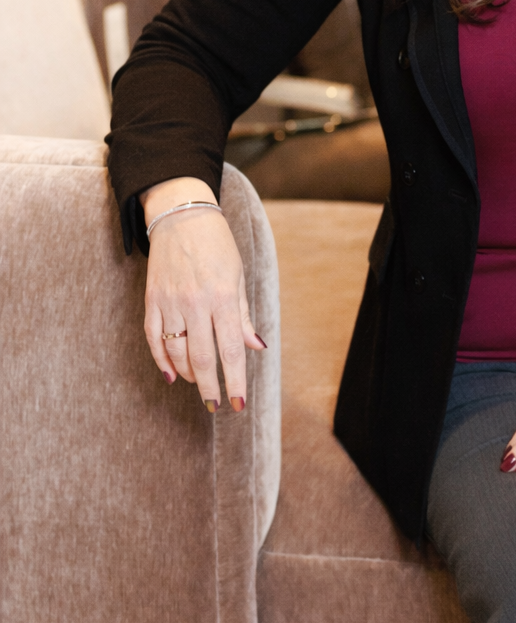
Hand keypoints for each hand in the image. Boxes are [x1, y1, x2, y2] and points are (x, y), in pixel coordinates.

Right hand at [142, 178, 265, 411]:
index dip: (235, 381)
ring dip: (189, 374)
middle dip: (210, 387)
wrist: (182, 217)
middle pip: (202, 358)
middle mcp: (195, 303)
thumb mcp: (237, 276)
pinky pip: (154, 339)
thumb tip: (256, 347)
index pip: (231, 350)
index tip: (238, 405)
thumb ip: (243, 315)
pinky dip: (162, 360)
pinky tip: (172, 374)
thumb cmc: (218, 246)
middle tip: (216, 405)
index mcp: (222, 297)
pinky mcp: (151, 300)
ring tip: (200, 383)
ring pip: (177, 352)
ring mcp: (170, 302)